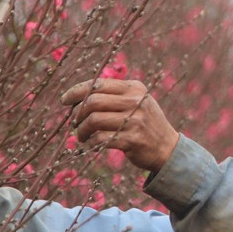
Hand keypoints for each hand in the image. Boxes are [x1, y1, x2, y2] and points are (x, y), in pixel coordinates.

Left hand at [62, 77, 179, 172]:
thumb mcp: (137, 101)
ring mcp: (135, 120)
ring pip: (94, 120)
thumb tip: (79, 96)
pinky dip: (90, 141)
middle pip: (93, 101)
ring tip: (81, 135)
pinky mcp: (132, 140)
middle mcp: (135, 101)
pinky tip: (90, 143)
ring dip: (81, 129)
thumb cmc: (145, 123)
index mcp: (134, 88)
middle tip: (74, 122)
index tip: (65, 100)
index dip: (76, 91)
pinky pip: (100, 138)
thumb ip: (114, 95)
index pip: (98, 84)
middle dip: (77, 113)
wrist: (167, 148)